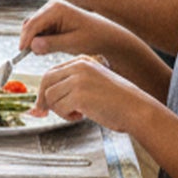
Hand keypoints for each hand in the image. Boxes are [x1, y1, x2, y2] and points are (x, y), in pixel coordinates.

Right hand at [19, 0, 126, 60]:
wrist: (104, 35)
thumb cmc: (92, 37)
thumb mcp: (73, 43)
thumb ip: (52, 44)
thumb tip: (32, 46)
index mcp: (56, 8)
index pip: (33, 24)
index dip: (25, 39)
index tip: (22, 52)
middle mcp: (51, 6)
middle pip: (30, 25)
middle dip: (30, 40)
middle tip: (38, 54)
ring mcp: (50, 11)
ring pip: (32, 28)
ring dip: (36, 41)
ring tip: (50, 50)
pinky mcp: (50, 19)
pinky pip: (38, 30)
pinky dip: (41, 40)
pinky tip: (52, 46)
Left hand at [34, 56, 150, 133]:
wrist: (137, 109)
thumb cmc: (117, 102)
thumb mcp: (91, 86)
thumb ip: (69, 88)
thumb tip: (39, 105)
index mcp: (82, 61)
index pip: (51, 73)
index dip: (43, 91)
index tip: (42, 106)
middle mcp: (79, 67)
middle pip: (46, 82)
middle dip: (43, 100)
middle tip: (45, 113)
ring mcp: (79, 80)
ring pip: (50, 97)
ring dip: (60, 110)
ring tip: (77, 113)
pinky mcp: (79, 95)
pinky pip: (59, 108)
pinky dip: (67, 116)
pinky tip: (82, 116)